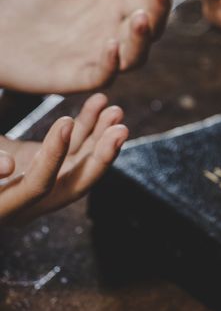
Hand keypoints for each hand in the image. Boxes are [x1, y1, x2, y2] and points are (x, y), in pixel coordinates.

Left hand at [0, 0, 170, 93]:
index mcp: (116, 7)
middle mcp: (115, 33)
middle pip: (152, 27)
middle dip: (160, 9)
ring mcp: (100, 57)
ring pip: (136, 55)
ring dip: (142, 38)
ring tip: (139, 17)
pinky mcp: (80, 77)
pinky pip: (105, 75)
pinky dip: (112, 63)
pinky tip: (110, 44)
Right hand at [0, 93, 127, 224]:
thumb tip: (7, 168)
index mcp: (5, 207)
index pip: (39, 186)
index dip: (53, 156)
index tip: (64, 120)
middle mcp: (31, 203)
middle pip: (75, 184)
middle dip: (101, 156)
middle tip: (120, 128)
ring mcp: (45, 184)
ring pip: (83, 165)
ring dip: (101, 137)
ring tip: (115, 109)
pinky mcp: (52, 167)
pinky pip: (78, 150)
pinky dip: (90, 127)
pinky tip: (101, 103)